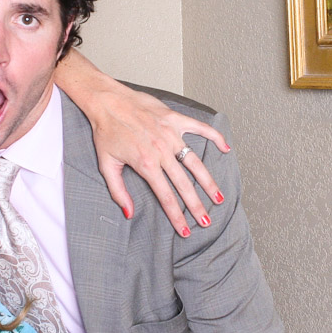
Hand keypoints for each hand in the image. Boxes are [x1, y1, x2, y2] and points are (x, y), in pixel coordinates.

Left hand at [87, 83, 229, 235]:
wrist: (107, 102)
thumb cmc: (105, 131)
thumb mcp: (106, 165)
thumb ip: (118, 191)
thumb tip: (128, 212)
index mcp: (146, 164)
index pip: (166, 196)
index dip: (176, 216)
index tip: (185, 230)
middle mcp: (161, 151)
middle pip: (184, 185)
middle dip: (196, 206)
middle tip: (206, 221)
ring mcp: (171, 134)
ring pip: (195, 162)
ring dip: (208, 181)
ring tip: (218, 197)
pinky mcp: (175, 119)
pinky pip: (200, 128)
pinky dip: (215, 137)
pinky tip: (226, 148)